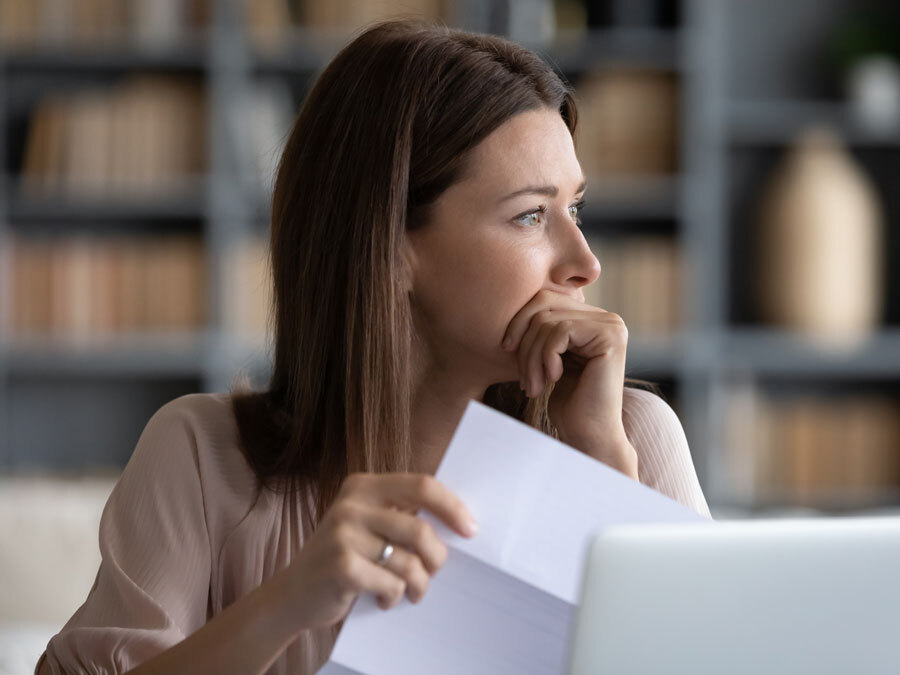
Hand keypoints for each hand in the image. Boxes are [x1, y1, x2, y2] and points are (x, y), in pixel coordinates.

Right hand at [279, 472, 476, 629]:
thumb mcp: (366, 525)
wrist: (292, 594)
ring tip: (411, 591)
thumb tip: (459, 522)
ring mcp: (343, 534)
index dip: (452, 507)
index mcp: (362, 486)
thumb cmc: (342, 559)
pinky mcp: (341, 565)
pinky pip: (392, 583)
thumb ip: (400, 515)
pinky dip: (394, 597)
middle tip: (434, 572)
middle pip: (420, 529)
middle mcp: (351, 504)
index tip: (470, 529)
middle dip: (436, 557)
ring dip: (418, 584)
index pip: (421, 485)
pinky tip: (384, 599)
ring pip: (409, 562)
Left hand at [501, 289, 636, 475]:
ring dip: (532, 357)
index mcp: (592, 318)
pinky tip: (553, 380)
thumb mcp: (549, 359)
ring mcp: (612, 325)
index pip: (544, 299)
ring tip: (534, 386)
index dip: (519, 322)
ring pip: (548, 321)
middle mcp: (606, 317)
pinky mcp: (611, 337)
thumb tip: (513, 303)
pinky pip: (560, 332)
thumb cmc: (568, 403)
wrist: (589, 436)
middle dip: (524, 340)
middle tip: (523, 376)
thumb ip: (542, 330)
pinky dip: (546, 358)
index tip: (507, 350)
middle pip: (544, 304)